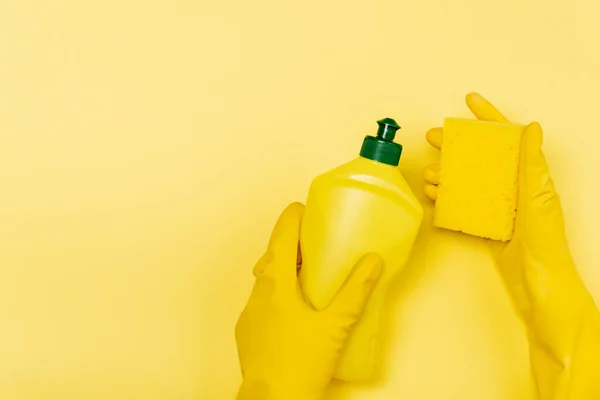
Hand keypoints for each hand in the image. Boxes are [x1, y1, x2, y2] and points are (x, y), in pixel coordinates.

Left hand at [235, 203, 381, 399]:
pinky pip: (262, 302)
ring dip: (285, 271)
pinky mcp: (247, 332)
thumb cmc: (303, 362)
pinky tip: (296, 311)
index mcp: (277, 283)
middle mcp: (258, 293)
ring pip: (266, 281)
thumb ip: (356, 290)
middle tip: (315, 244)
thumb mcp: (337, 324)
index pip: (281, 237)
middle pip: (272, 256)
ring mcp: (249, 313)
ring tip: (309, 277)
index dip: (292, 217)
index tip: (303, 208)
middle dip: (291, 245)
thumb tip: (372, 260)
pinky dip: (278, 295)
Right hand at [423, 93, 599, 398]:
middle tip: (433, 136)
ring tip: (428, 170)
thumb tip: (531, 128)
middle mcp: (514, 189)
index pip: (508, 137)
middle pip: (481, 157)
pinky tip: (432, 195)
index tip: (469, 100)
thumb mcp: (539, 200)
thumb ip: (533, 164)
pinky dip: (446, 199)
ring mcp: (500, 208)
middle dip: (457, 144)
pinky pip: (463, 206)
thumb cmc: (545, 248)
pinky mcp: (488, 227)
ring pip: (468, 181)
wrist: (541, 290)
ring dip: (447, 173)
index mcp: (530, 177)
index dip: (489, 117)